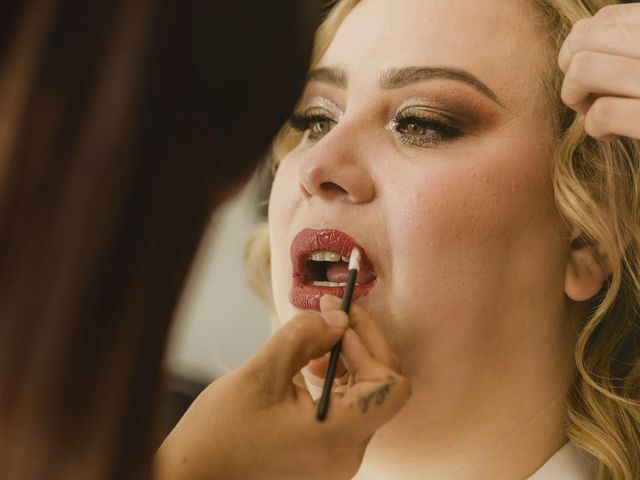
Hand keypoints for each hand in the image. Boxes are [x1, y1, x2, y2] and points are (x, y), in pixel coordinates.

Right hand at [155, 296, 410, 479]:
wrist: (194, 476)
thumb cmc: (219, 432)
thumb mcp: (259, 375)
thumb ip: (303, 338)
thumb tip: (339, 317)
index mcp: (335, 437)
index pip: (389, 386)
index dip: (370, 346)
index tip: (340, 321)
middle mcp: (347, 454)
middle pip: (382, 389)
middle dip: (361, 343)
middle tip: (334, 312)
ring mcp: (339, 459)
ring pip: (368, 398)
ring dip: (351, 361)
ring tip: (317, 345)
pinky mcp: (328, 455)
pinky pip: (351, 411)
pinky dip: (340, 382)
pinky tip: (313, 368)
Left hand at [558, 3, 639, 140]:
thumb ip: (634, 46)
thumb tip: (578, 45)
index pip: (603, 19)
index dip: (580, 49)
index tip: (593, 74)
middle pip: (584, 39)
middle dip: (569, 70)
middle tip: (586, 96)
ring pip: (584, 69)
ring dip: (576, 98)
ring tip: (594, 113)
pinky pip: (603, 113)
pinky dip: (594, 128)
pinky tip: (610, 135)